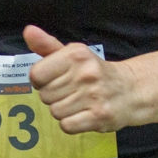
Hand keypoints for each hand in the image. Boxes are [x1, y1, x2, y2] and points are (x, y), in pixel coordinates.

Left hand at [24, 25, 144, 133]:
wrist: (130, 90)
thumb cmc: (94, 72)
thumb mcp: (73, 54)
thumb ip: (47, 45)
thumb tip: (28, 31)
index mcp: (75, 54)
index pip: (36, 74)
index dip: (41, 80)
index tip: (53, 79)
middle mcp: (85, 73)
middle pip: (44, 95)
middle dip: (54, 96)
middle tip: (71, 91)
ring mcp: (93, 96)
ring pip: (55, 111)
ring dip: (63, 110)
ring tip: (78, 103)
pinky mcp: (99, 116)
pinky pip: (66, 125)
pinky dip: (71, 123)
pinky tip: (82, 114)